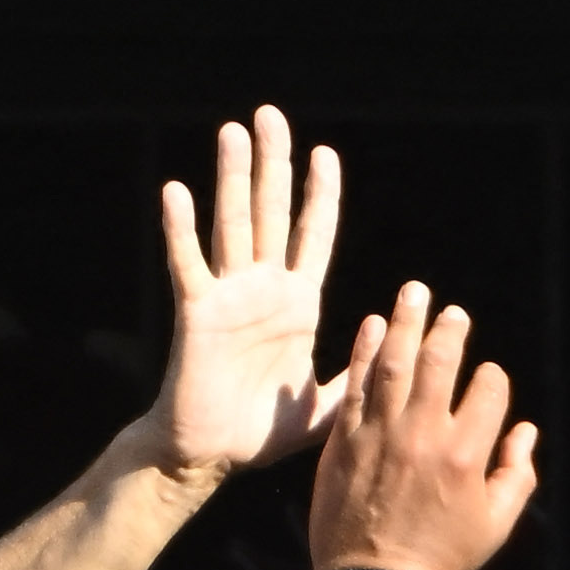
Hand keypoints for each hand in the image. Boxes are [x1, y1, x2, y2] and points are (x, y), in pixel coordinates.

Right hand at [148, 108, 350, 481]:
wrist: (210, 455)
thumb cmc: (261, 432)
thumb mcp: (326, 406)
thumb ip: (356, 379)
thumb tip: (393, 357)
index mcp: (296, 304)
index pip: (312, 236)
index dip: (319, 196)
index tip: (324, 153)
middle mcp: (262, 289)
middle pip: (271, 212)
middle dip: (273, 164)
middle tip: (271, 114)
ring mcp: (228, 295)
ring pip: (233, 223)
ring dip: (233, 177)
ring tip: (234, 131)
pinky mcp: (197, 312)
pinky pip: (188, 263)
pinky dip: (180, 228)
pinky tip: (176, 190)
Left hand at [305, 283, 534, 569]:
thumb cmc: (439, 559)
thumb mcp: (495, 527)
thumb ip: (517, 475)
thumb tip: (526, 432)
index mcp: (467, 454)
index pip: (488, 390)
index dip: (492, 379)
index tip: (487, 381)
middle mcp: (424, 434)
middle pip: (441, 363)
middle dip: (451, 331)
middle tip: (453, 312)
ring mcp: (380, 433)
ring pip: (396, 362)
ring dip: (406, 322)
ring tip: (414, 293)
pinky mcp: (345, 439)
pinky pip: (356, 384)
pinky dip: (365, 351)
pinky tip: (373, 325)